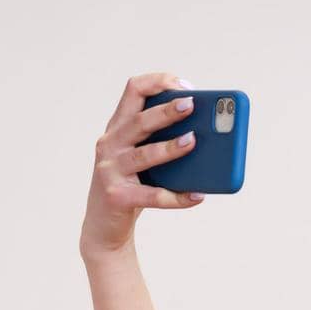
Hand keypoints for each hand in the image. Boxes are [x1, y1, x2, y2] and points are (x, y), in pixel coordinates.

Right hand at [80, 71, 203, 256]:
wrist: (104, 226)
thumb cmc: (132, 185)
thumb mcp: (143, 158)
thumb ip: (162, 141)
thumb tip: (206, 136)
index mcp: (118, 127)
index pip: (133, 90)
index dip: (158, 82)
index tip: (184, 86)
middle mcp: (110, 144)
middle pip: (138, 120)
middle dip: (166, 110)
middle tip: (191, 104)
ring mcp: (110, 170)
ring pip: (143, 155)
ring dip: (169, 148)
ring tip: (193, 141)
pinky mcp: (117, 197)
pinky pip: (152, 196)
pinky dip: (177, 197)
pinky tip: (198, 196)